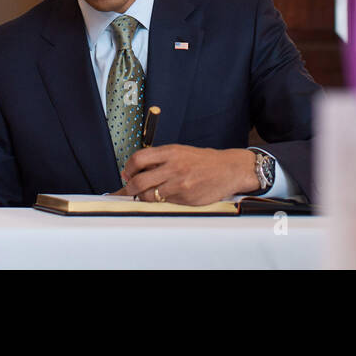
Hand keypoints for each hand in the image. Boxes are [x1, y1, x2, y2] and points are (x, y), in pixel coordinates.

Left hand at [113, 145, 259, 205]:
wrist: (228, 169)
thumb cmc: (203, 161)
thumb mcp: (180, 152)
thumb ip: (159, 159)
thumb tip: (134, 170)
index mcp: (170, 152)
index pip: (138, 159)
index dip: (128, 169)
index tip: (126, 174)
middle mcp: (173, 167)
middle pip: (139, 181)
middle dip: (129, 188)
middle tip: (128, 190)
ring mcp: (179, 184)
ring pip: (149, 196)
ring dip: (143, 198)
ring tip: (146, 195)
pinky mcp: (185, 198)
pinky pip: (164, 203)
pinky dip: (159, 202)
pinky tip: (163, 198)